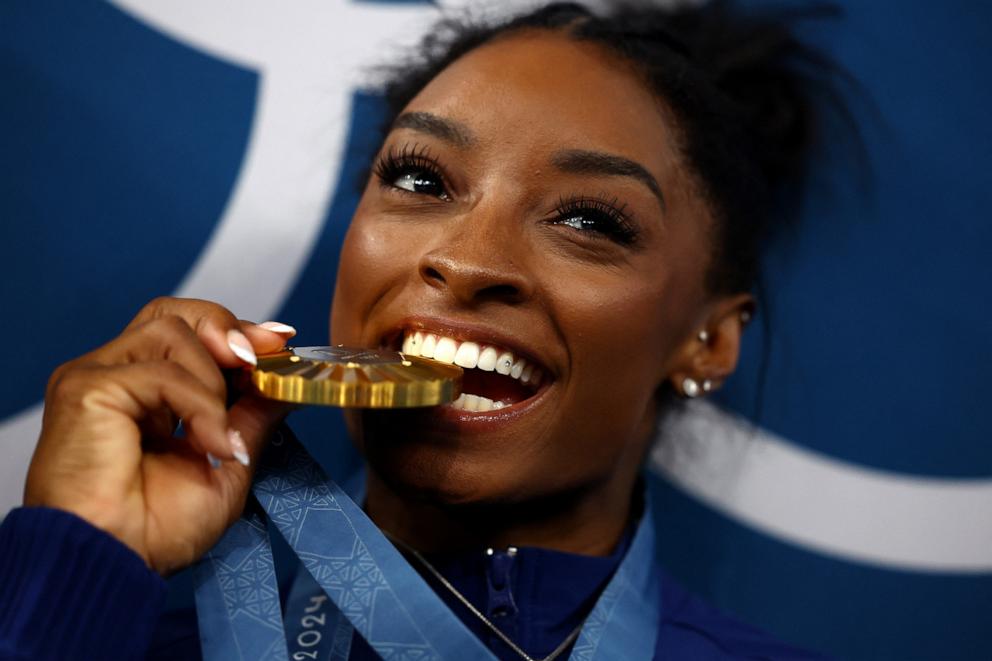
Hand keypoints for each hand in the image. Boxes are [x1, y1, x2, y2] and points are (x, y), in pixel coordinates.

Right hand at [23, 297, 295, 574]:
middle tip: (259, 360)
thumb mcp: (227, 465)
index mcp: (144, 396)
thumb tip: (287, 383)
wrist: (116, 566)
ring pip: (172, 332)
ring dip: (213, 382)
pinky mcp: (86, 388)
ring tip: (219, 434)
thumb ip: (252, 418)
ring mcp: (97, 378)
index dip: (235, 331)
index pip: (187, 333)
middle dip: (226, 329)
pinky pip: (163, 373)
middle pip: (173, 313)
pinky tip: (209, 446)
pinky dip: (200, 407)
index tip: (279, 341)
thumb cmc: (155, 531)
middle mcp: (117, 378)